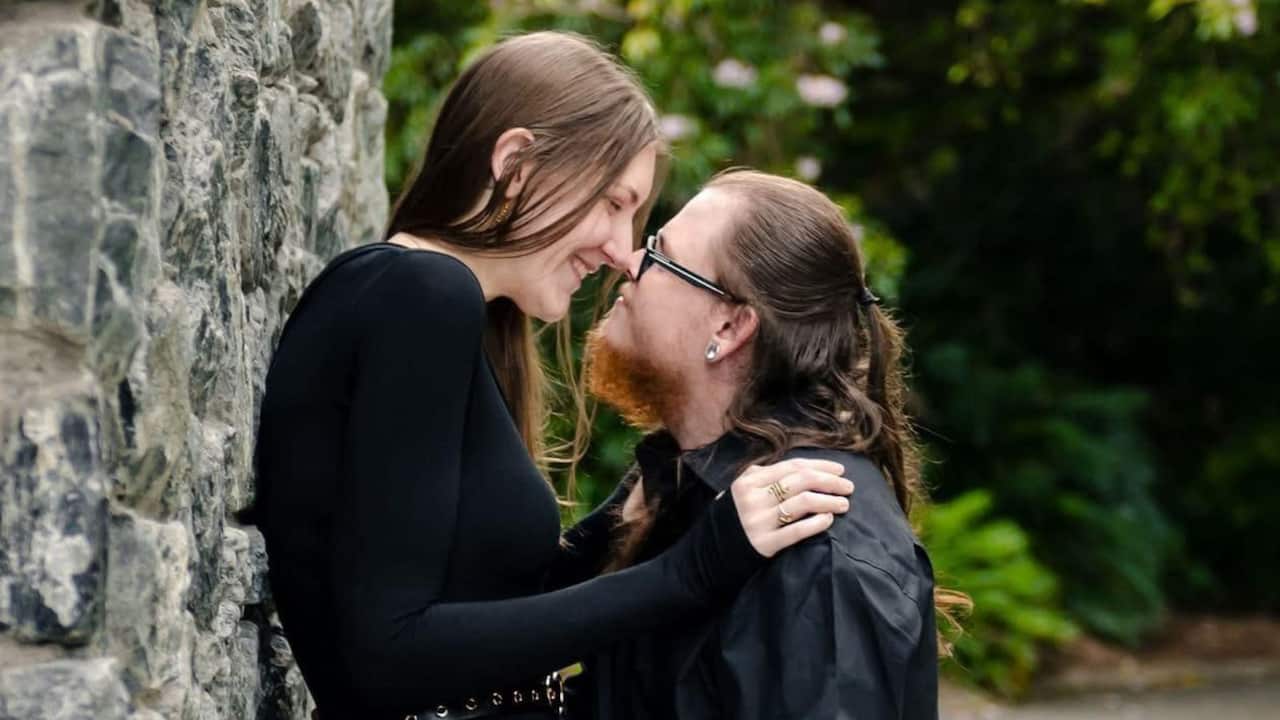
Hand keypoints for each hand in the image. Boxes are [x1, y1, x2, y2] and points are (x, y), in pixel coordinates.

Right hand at [728, 458, 853, 556]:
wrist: (710, 551)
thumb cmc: (734, 516)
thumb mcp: (741, 490)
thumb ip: (764, 476)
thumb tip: (800, 468)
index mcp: (749, 480)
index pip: (792, 467)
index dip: (820, 465)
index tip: (841, 469)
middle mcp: (753, 498)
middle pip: (801, 481)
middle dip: (830, 481)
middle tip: (848, 487)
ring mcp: (759, 521)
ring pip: (802, 503)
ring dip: (828, 501)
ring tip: (844, 504)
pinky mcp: (764, 543)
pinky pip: (797, 531)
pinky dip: (816, 523)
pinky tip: (828, 519)